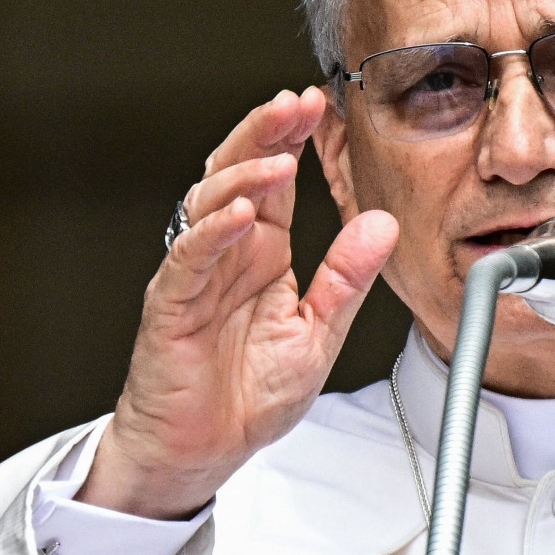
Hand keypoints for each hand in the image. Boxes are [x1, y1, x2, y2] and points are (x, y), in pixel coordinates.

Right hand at [75, 87, 397, 518]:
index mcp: (265, 252)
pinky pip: (188, 260)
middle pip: (239, 174)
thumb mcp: (319, 332)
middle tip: (293, 105)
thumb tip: (383, 223)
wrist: (205, 449)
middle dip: (264, 135)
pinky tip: (240, 215)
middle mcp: (229, 253)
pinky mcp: (171, 305)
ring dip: (242, 177)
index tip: (318, 106)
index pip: (278, 182)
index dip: (293, 140)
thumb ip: (347, 278)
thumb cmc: (251, 392)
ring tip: (277, 158)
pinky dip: (212, 233)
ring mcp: (196, 274)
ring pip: (209, 204)